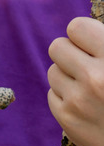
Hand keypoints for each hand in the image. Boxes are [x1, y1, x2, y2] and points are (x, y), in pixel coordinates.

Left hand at [48, 17, 103, 145]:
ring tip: (90, 86)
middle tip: (87, 63)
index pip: (76, 27)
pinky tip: (87, 104)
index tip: (91, 43)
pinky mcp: (66, 118)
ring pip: (53, 71)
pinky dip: (66, 96)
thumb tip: (82, 30)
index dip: (83, 34)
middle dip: (70, 53)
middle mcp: (94, 78)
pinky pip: (52, 93)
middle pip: (56, 47)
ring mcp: (77, 100)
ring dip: (68, 75)